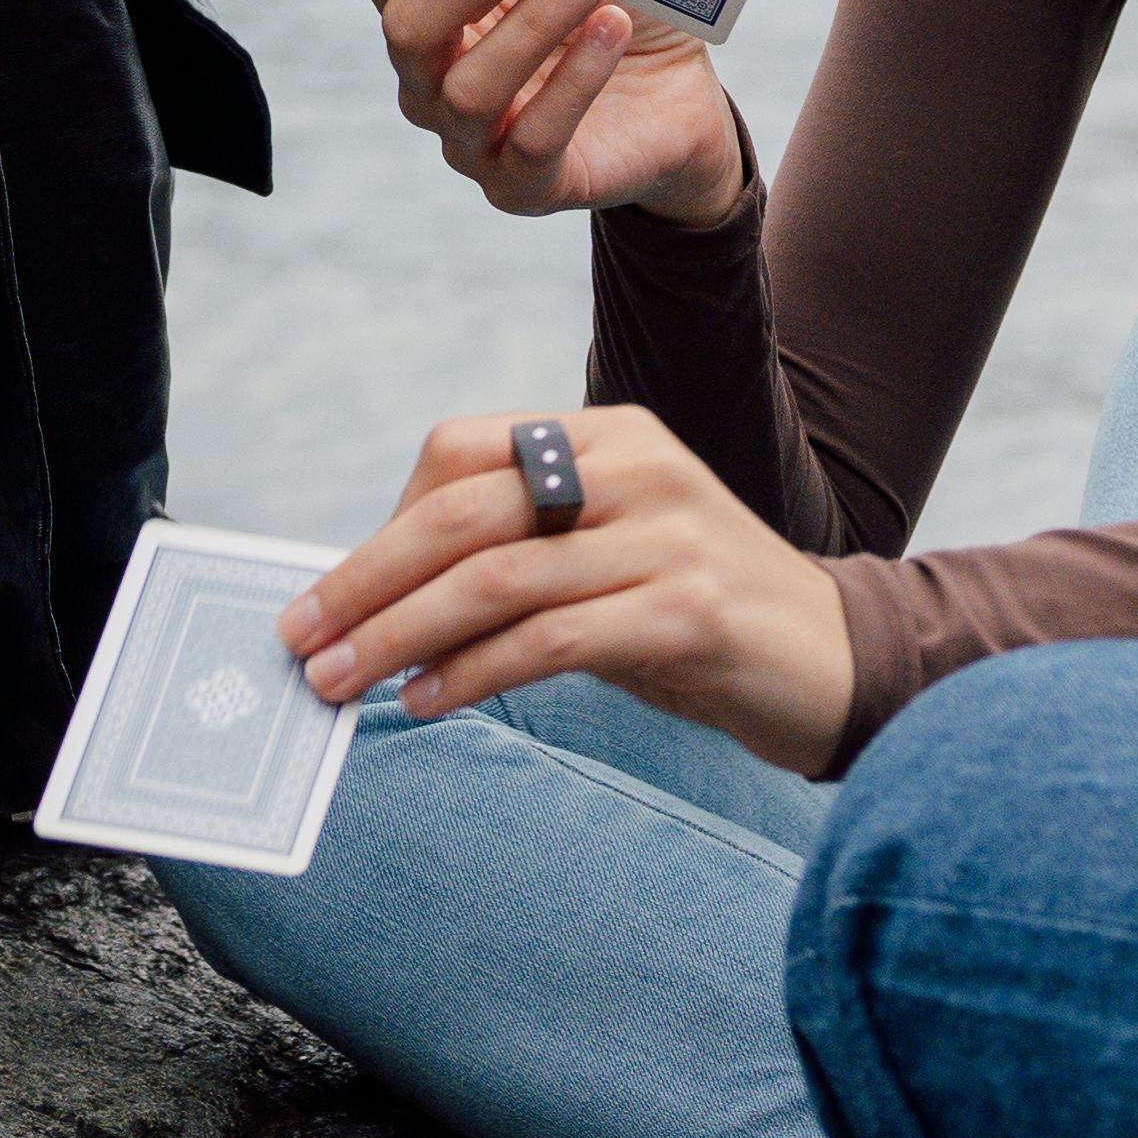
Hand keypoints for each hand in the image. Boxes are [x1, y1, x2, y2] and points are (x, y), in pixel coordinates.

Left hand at [280, 402, 864, 777]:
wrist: (836, 660)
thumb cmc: (694, 617)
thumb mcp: (605, 560)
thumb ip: (515, 561)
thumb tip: (376, 610)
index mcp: (608, 436)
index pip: (462, 451)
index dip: (387, 523)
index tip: (335, 595)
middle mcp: (636, 469)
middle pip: (463, 511)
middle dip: (366, 580)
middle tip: (302, 639)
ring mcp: (668, 536)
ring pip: (496, 578)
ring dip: (400, 635)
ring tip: (343, 682)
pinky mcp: (690, 611)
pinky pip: (551, 639)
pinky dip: (474, 672)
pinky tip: (429, 701)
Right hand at [355, 0, 755, 227]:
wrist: (674, 104)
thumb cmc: (611, 12)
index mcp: (428, 12)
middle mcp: (429, 82)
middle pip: (408, 29)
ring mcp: (469, 142)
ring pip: (469, 88)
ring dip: (537, 20)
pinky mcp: (524, 188)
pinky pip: (532, 140)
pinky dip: (575, 79)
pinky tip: (612, 29)